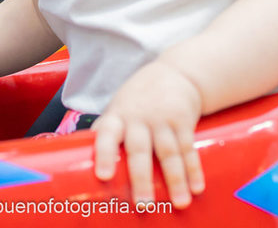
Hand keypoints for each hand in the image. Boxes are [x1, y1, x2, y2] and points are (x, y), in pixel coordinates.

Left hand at [93, 60, 204, 208]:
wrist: (175, 72)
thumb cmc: (138, 97)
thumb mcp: (118, 107)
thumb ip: (105, 129)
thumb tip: (81, 152)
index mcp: (118, 116)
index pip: (107, 134)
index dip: (105, 154)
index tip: (104, 176)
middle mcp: (139, 119)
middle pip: (139, 150)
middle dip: (141, 178)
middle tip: (143, 204)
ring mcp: (163, 120)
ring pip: (169, 153)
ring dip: (175, 180)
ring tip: (179, 203)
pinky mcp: (184, 121)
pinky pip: (188, 149)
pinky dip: (193, 169)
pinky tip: (196, 188)